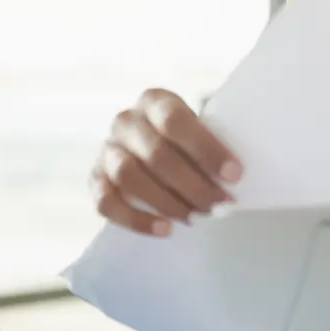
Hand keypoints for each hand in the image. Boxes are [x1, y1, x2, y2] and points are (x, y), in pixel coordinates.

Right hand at [93, 88, 241, 235]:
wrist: (153, 148)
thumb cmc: (186, 141)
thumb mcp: (199, 130)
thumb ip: (211, 146)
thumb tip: (231, 178)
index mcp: (154, 101)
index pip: (175, 121)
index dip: (206, 149)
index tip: (234, 175)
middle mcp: (126, 121)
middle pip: (155, 154)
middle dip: (193, 184)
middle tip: (220, 205)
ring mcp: (107, 150)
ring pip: (129, 177)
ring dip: (166, 201)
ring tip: (195, 217)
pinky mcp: (95, 179)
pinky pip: (107, 203)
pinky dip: (137, 220)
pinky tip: (165, 229)